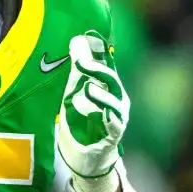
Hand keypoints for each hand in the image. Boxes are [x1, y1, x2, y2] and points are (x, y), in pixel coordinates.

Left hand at [57, 30, 128, 180]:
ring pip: (114, 103)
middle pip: (110, 80)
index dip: (98, 50)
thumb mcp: (75, 92)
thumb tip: (77, 40)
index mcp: (106, 85)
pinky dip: (109, 118)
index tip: (88, 36)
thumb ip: (77, 70)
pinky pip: (114, 125)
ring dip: (101, 95)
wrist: (85, 154)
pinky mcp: (115, 135)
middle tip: (80, 61)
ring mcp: (117, 116)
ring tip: (87, 88)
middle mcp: (116, 98)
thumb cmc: (82, 119)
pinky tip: (103, 114)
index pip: (104, 63)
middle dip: (97, 69)